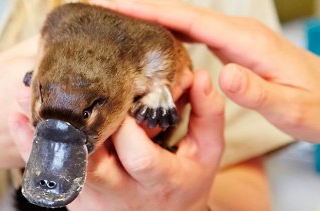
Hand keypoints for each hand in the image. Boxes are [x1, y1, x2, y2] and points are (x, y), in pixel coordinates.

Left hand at [9, 69, 224, 209]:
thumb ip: (207, 115)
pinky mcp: (79, 200)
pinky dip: (32, 147)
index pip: (139, 155)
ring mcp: (96, 200)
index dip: (126, 127)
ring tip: (26, 99)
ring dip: (43, 132)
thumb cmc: (187, 180)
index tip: (117, 95)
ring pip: (64, 167)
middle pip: (91, 163)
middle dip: (71, 125)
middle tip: (51, 86)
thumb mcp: (207, 152)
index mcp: (159, 181)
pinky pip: (52, 174)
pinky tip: (19, 122)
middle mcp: (123, 194)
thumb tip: (200, 77)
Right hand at [91, 0, 319, 141]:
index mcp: (243, 41)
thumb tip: (223, 74)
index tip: (112, 5)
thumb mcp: (291, 107)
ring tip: (115, 20)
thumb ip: (258, 91)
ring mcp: (231, 37)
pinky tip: (150, 39)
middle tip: (101, 8)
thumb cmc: (315, 105)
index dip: (147, 10)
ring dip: (148, 17)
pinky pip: (189, 33)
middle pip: (177, 12)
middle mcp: (234, 32)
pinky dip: (165, 31)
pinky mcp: (229, 46)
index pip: (186, 19)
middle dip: (138, 7)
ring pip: (181, 21)